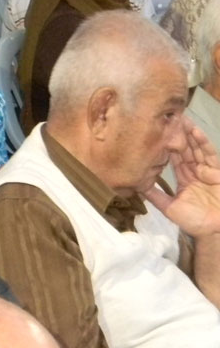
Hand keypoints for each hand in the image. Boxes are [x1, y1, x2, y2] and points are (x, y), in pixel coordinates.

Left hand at [143, 119, 219, 237]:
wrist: (216, 230)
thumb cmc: (195, 221)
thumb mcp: (170, 208)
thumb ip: (155, 196)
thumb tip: (136, 186)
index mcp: (184, 179)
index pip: (173, 158)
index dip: (165, 146)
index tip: (155, 132)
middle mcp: (194, 172)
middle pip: (184, 149)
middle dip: (177, 134)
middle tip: (167, 117)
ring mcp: (206, 170)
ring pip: (195, 148)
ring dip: (188, 133)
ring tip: (179, 118)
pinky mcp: (216, 171)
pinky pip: (208, 154)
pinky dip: (201, 142)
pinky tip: (194, 131)